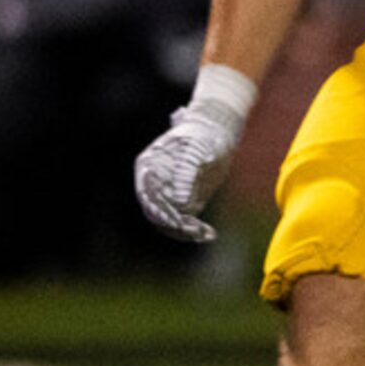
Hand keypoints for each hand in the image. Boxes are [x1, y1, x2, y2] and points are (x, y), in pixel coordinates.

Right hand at [133, 67, 254, 242]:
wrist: (217, 131)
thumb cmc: (203, 135)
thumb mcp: (196, 149)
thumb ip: (186, 173)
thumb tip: (179, 201)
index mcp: (149, 166)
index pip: (147, 195)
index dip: (158, 210)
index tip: (173, 220)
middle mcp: (154, 183)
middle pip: (156, 212)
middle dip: (173, 224)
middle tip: (192, 231)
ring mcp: (168, 194)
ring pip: (170, 221)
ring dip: (185, 231)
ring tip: (204, 234)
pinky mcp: (185, 203)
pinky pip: (186, 221)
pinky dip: (196, 229)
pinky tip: (209, 234)